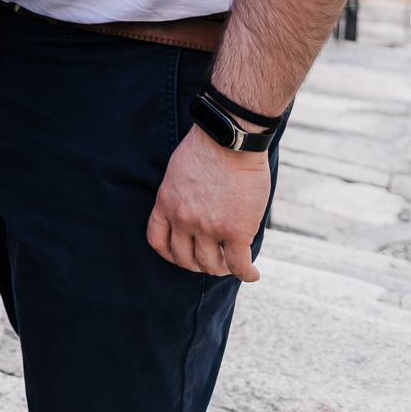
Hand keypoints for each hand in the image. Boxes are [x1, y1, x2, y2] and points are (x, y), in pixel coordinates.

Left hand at [146, 123, 268, 281]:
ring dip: (221, 268)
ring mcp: (209, 227)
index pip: (158, 242)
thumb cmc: (209, 146)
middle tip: (213, 258)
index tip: (183, 254)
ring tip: (232, 262)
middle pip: (185, 259)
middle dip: (198, 263)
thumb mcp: (178, 171)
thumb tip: (189, 210)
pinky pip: (239, 266)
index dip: (171, 254)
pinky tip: (253, 273)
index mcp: (166, 203)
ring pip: (211, 266)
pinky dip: (247, 274)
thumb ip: (179, 196)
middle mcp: (184, 219)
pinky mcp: (236, 231)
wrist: (231, 137)